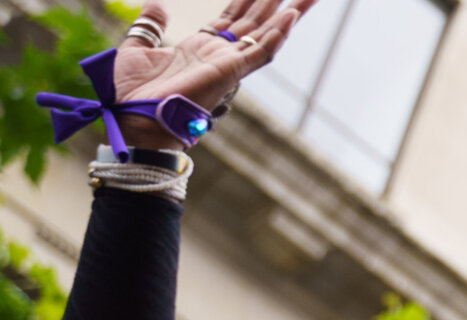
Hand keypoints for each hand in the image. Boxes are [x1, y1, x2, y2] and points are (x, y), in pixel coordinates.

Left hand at [112, 0, 314, 150]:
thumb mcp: (136, 47)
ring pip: (266, 34)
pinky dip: (278, 34)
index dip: (248, 0)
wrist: (132, 118)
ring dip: (289, 14)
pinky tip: (292, 15)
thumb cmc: (131, 93)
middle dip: (276, 2)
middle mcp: (220, 55)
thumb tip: (159, 5)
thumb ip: (150, 25)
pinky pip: (261, 51)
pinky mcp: (230, 72)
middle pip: (256, 22)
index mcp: (201, 48)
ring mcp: (228, 64)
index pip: (233, 18)